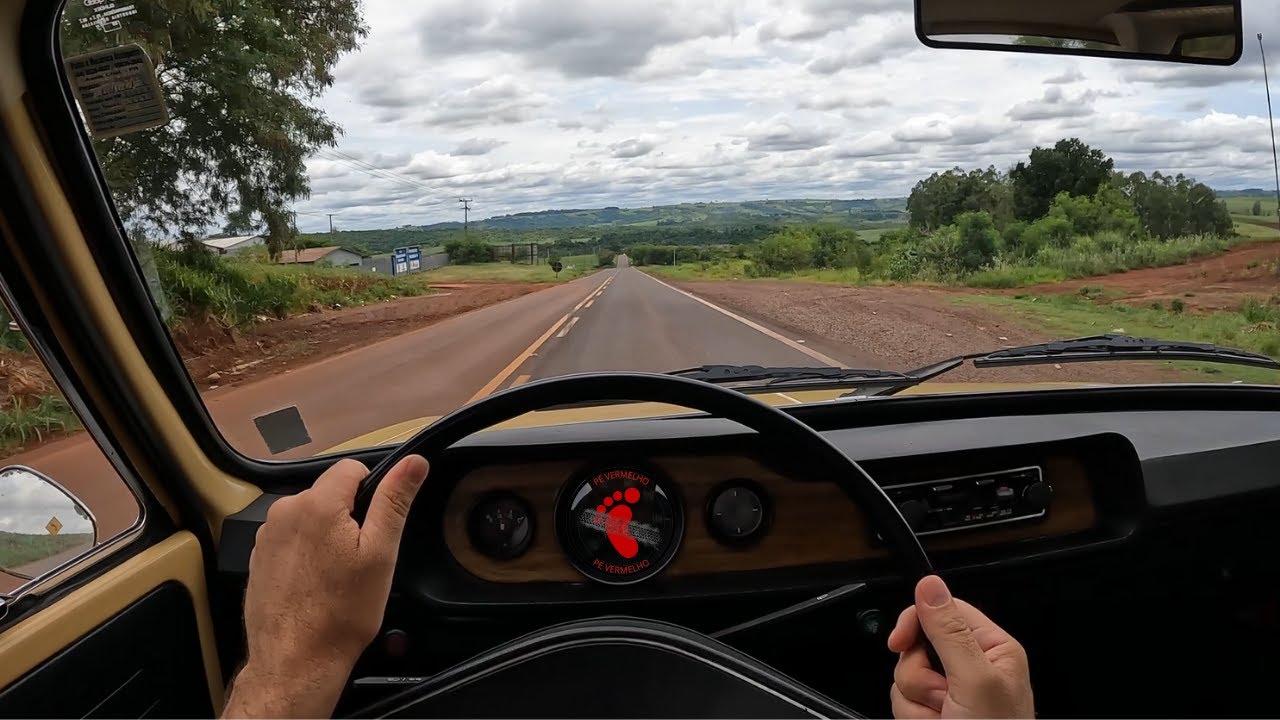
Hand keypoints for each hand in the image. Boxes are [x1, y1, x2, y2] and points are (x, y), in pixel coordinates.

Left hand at [222, 455, 429, 718]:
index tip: (374, 528)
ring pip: (311, 517)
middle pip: (330, 493)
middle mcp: (285, 511)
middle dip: (348, 517)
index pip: (352, 468)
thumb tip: (413, 462)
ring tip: (336, 576)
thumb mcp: (380, 553)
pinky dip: (307, 554)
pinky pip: (293, 539)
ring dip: (326, 536)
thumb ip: (394, 499)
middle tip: (359, 559)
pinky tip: (316, 584)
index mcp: (317, 503)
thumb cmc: (341, 613)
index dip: (372, 494)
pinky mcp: (260, 557)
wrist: (296, 661)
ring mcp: (268, 535)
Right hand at [887, 575, 1033, 718]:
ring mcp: (951, 694)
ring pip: (904, 678)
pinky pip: (903, 703)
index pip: (943, 611)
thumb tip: (929, 586)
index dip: (916, 622)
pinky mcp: (933, 714)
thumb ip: (950, 633)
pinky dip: (914, 719)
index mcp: (992, 649)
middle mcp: (971, 668)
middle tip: (943, 699)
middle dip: (920, 677)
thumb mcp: (974, 681)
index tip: (901, 642)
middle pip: (917, 647)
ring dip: (917, 705)